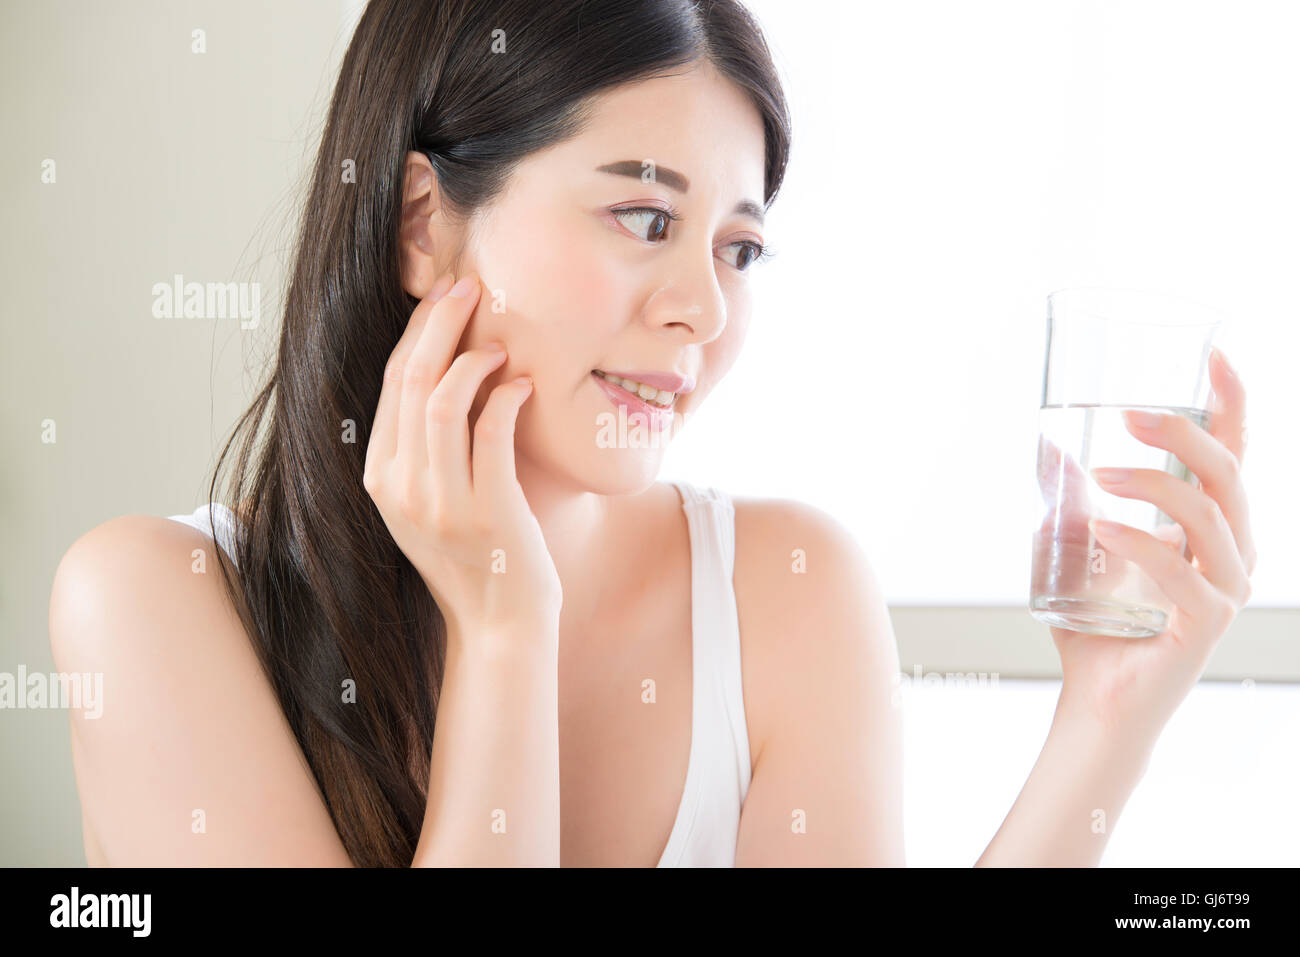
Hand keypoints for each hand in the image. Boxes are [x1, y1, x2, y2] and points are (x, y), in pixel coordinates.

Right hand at [363, 272, 562, 640]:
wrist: (500, 624)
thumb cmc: (476, 554)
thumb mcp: (431, 500)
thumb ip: (428, 446)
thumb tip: (445, 371)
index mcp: (381, 477)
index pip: (390, 384)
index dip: (418, 332)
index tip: (445, 297)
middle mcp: (401, 487)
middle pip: (410, 380)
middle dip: (440, 324)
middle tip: (470, 287)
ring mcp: (441, 502)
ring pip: (442, 401)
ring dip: (474, 358)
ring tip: (501, 343)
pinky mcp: (487, 511)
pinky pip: (491, 433)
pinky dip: (507, 397)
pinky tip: (523, 384)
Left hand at [1050, 347, 1256, 741]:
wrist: (1098, 702)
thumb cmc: (1099, 627)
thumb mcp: (1081, 547)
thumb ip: (1072, 499)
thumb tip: (1048, 445)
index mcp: (1215, 526)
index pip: (1237, 453)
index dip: (1232, 401)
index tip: (1214, 353)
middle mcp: (1233, 551)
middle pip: (1227, 473)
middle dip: (1182, 432)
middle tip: (1126, 414)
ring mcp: (1226, 589)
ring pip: (1209, 515)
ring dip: (1152, 485)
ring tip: (1098, 477)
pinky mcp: (1205, 624)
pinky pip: (1181, 571)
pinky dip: (1140, 543)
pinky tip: (1101, 528)